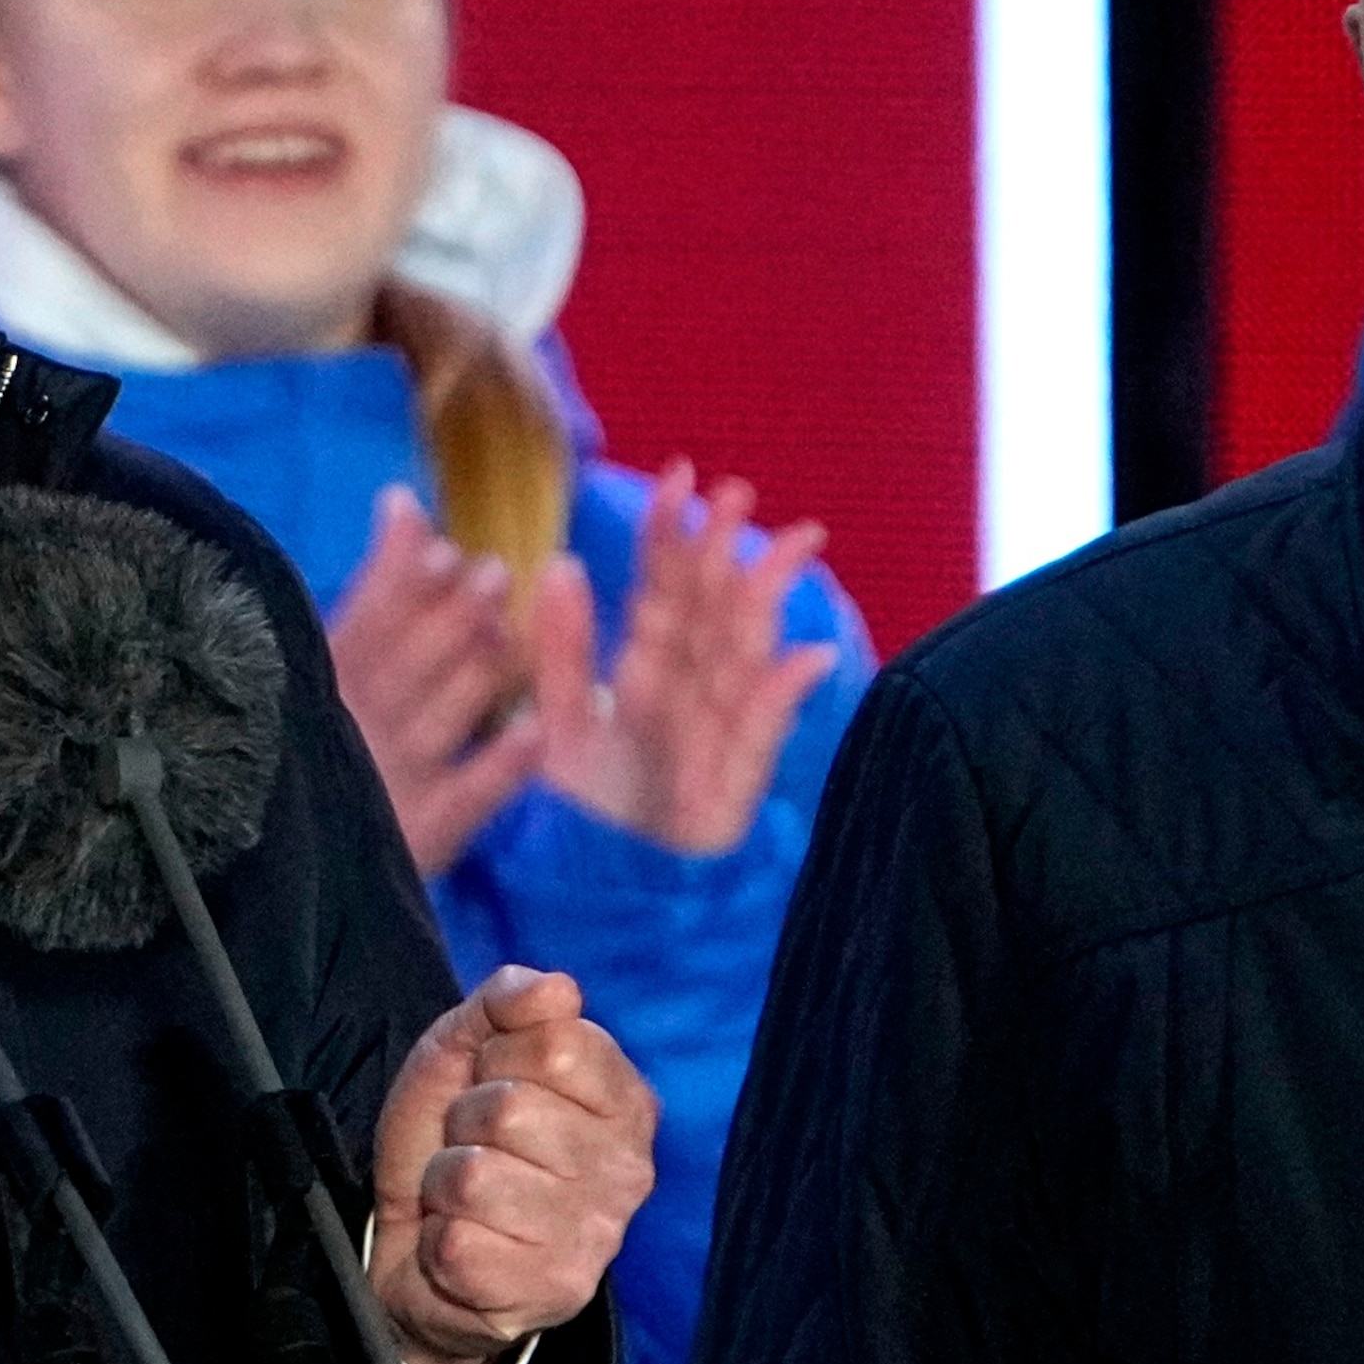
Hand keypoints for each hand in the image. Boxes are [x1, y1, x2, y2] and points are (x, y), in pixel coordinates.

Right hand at [327, 485, 545, 874]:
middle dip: (449, 616)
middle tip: (493, 577)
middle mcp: (355, 726)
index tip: (444, 555)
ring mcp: (391, 779)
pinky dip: (500, 765)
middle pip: (409, 662)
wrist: (305, 871)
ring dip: (478, 671)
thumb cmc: (344, 737)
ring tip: (508, 632)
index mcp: (328, 680)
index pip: (366, 623)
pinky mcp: (425, 832)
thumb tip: (401, 498)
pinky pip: (469, 795)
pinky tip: (533, 732)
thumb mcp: (348, 657)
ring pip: (442, 715)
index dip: (404, 586)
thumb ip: (380, 583)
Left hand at [371, 967, 656, 1363]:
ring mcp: (595, 1240)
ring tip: (463, 1198)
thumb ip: (507, 1002)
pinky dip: (440, 1239)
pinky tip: (464, 1245)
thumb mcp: (465, 1053)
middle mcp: (629, 1172)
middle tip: (472, 1147)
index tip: (490, 1082)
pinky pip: (459, 1242)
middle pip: (510, 1110)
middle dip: (463, 1121)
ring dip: (445, 1182)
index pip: (557, 1043)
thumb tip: (558, 987)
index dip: (496, 1055)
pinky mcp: (550, 1295)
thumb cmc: (456, 1140)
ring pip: (475, 1177)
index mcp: (625, 1103)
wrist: (420, 1250)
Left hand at [530, 462, 836, 856]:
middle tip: (737, 490)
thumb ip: (559, 650)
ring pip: (744, 652)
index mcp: (646, 668)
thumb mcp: (555, 722)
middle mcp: (689, 688)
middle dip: (725, 549)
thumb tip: (561, 564)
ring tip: (793, 541)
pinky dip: (783, 696)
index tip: (680, 475)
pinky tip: (807, 657)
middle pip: (711, 608)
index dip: (672, 535)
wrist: (600, 888)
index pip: (662, 589)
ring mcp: (719, 728)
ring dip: (767, 599)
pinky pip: (761, 731)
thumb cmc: (583, 808)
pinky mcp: (738, 779)